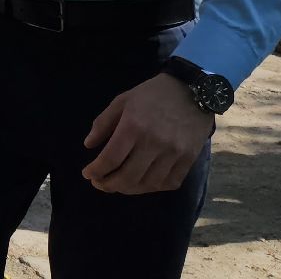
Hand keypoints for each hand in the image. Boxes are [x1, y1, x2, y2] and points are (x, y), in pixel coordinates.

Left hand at [81, 73, 213, 193]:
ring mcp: (174, 153)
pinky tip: (142, 183)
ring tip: (118, 185)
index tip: (87, 174)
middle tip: (99, 184)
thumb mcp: (122, 101)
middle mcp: (154, 142)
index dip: (96, 171)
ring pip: (148, 184)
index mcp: (133, 126)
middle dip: (109, 185)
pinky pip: (170, 183)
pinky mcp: (189, 159)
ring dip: (129, 189)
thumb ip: (103, 123)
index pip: (111, 158)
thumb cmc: (152, 94)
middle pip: (128, 176)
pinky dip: (153, 187)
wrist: (193, 90)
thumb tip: (89, 145)